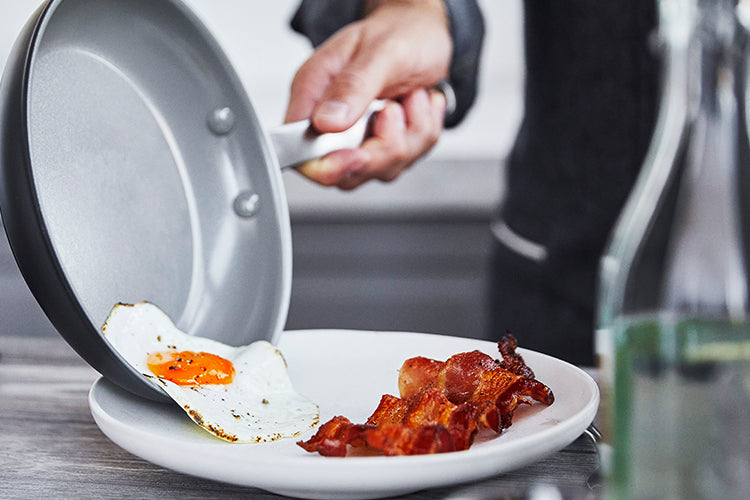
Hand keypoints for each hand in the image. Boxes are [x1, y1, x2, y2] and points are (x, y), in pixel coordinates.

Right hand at [285, 0, 451, 189]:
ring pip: (379, 169)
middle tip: (395, 111)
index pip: (301, 151)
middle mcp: (330, 119)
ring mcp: (358, 136)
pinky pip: (406, 160)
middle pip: (344, 173)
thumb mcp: (380, 51)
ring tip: (411, 98)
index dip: (329, 165)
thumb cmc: (401, 33)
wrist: (426, 32)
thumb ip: (353, 87)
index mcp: (314, 93)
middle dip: (382, 150)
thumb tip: (326, 121)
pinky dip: (423, 133)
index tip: (360, 154)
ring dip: (410, 136)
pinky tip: (420, 105)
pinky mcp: (383, 143)